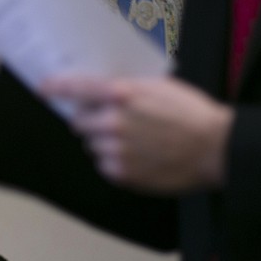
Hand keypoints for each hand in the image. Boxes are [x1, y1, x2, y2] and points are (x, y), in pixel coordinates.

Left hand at [40, 75, 233, 193]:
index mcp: (123, 94)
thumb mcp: (160, 87)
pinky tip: (139, 157)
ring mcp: (115, 149)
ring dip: (104, 142)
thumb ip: (127, 88)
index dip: (56, 87)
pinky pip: (104, 165)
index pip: (77, 88)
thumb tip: (100, 90)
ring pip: (92, 145)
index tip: (44, 88)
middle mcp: (113, 121)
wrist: (216, 149)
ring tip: (135, 141)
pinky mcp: (121, 173)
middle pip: (79, 122)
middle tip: (113, 122)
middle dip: (91, 120)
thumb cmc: (192, 113)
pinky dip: (115, 161)